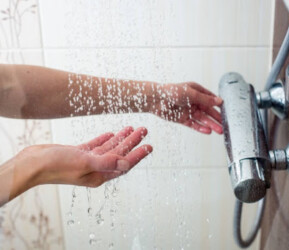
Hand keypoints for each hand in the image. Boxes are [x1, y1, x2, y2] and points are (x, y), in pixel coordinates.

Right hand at [8, 127, 151, 199]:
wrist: (32, 164)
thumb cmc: (56, 166)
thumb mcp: (84, 163)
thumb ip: (106, 162)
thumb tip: (126, 163)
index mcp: (100, 175)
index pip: (124, 164)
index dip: (138, 155)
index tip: (150, 146)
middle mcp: (96, 169)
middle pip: (119, 153)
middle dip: (132, 142)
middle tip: (144, 130)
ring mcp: (87, 161)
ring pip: (109, 148)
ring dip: (121, 138)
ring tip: (132, 127)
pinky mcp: (78, 154)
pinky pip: (96, 146)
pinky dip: (105, 139)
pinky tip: (112, 133)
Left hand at [150, 82, 222, 133]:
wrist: (156, 99)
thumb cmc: (172, 91)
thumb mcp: (191, 94)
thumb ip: (205, 99)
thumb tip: (219, 101)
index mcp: (197, 92)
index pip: (211, 99)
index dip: (219, 106)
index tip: (228, 112)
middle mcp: (194, 102)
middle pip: (208, 111)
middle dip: (217, 118)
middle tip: (225, 125)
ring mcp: (189, 111)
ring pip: (203, 119)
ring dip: (211, 125)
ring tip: (220, 131)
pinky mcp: (183, 119)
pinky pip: (194, 124)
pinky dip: (201, 128)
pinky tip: (208, 131)